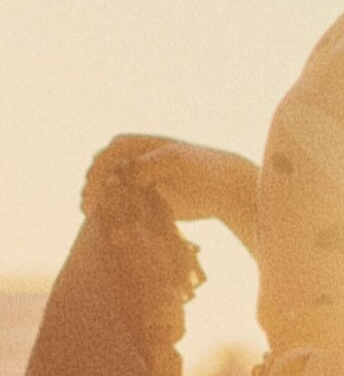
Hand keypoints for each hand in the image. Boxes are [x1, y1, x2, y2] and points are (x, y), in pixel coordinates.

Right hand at [82, 134, 254, 233]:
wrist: (222, 187)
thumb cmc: (201, 167)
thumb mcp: (176, 160)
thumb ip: (149, 163)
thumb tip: (123, 172)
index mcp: (133, 145)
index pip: (105, 158)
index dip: (96, 175)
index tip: (94, 193)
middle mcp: (128, 162)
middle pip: (100, 177)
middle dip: (93, 192)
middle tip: (90, 211)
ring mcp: (133, 183)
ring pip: (107, 194)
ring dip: (100, 207)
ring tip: (96, 221)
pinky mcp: (140, 202)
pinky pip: (120, 210)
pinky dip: (114, 218)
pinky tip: (111, 229)